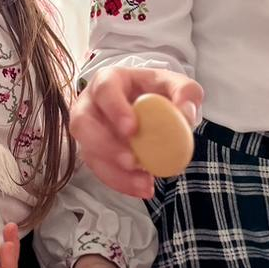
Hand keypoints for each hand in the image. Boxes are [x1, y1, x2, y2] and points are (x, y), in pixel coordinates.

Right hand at [70, 66, 202, 198]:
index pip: (104, 90)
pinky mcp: (93, 152)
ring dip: (114, 171)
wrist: (150, 105)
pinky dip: (121, 182)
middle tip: (132, 161)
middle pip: (82, 124)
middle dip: (105, 146)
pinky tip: (143, 187)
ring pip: (88, 152)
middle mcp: (90, 103)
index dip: (114, 109)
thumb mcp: (177, 84)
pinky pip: (100, 170)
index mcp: (109, 80)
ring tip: (144, 181)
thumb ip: (186, 93)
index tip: (132, 129)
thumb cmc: (158, 90)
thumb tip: (185, 115)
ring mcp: (88, 130)